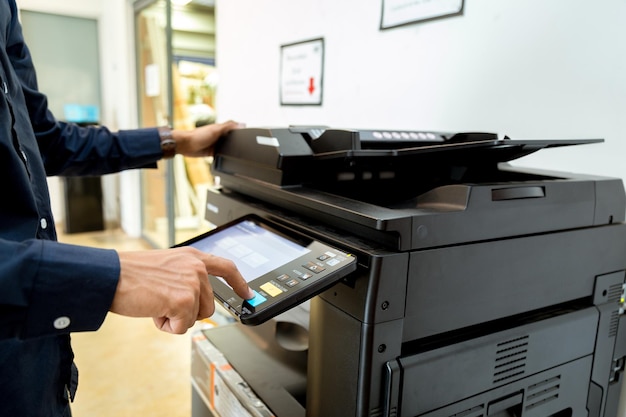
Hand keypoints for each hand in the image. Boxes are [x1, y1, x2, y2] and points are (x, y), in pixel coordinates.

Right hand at [111, 247, 253, 333]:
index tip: (247, 294)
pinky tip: (152, 310)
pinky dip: (166, 325)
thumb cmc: (130, 274)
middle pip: (208, 306)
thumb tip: (196, 300)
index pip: (226, 268)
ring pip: (195, 318)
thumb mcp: (166, 267)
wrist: (110, 276)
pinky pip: (182, 327)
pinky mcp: (184, 301)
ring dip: (175, 318)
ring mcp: (192, 283)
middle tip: (162, 301)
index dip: (239, 283)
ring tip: (155, 302)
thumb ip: (185, 277)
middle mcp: (196, 268)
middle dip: (187, 311)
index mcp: (192, 257)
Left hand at [172, 120, 244, 157]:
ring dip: (230, 150)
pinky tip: (228, 159)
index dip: (241, 131)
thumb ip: (228, 126)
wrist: (186, 146)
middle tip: (246, 146)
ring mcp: (216, 145)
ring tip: (239, 154)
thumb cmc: (198, 135)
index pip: (234, 129)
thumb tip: (242, 124)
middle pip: (232, 139)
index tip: (250, 134)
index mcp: (221, 129)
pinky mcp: (212, 152)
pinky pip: (221, 155)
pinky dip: (224, 157)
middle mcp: (219, 136)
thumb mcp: (215, 129)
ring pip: (227, 148)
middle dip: (237, 142)